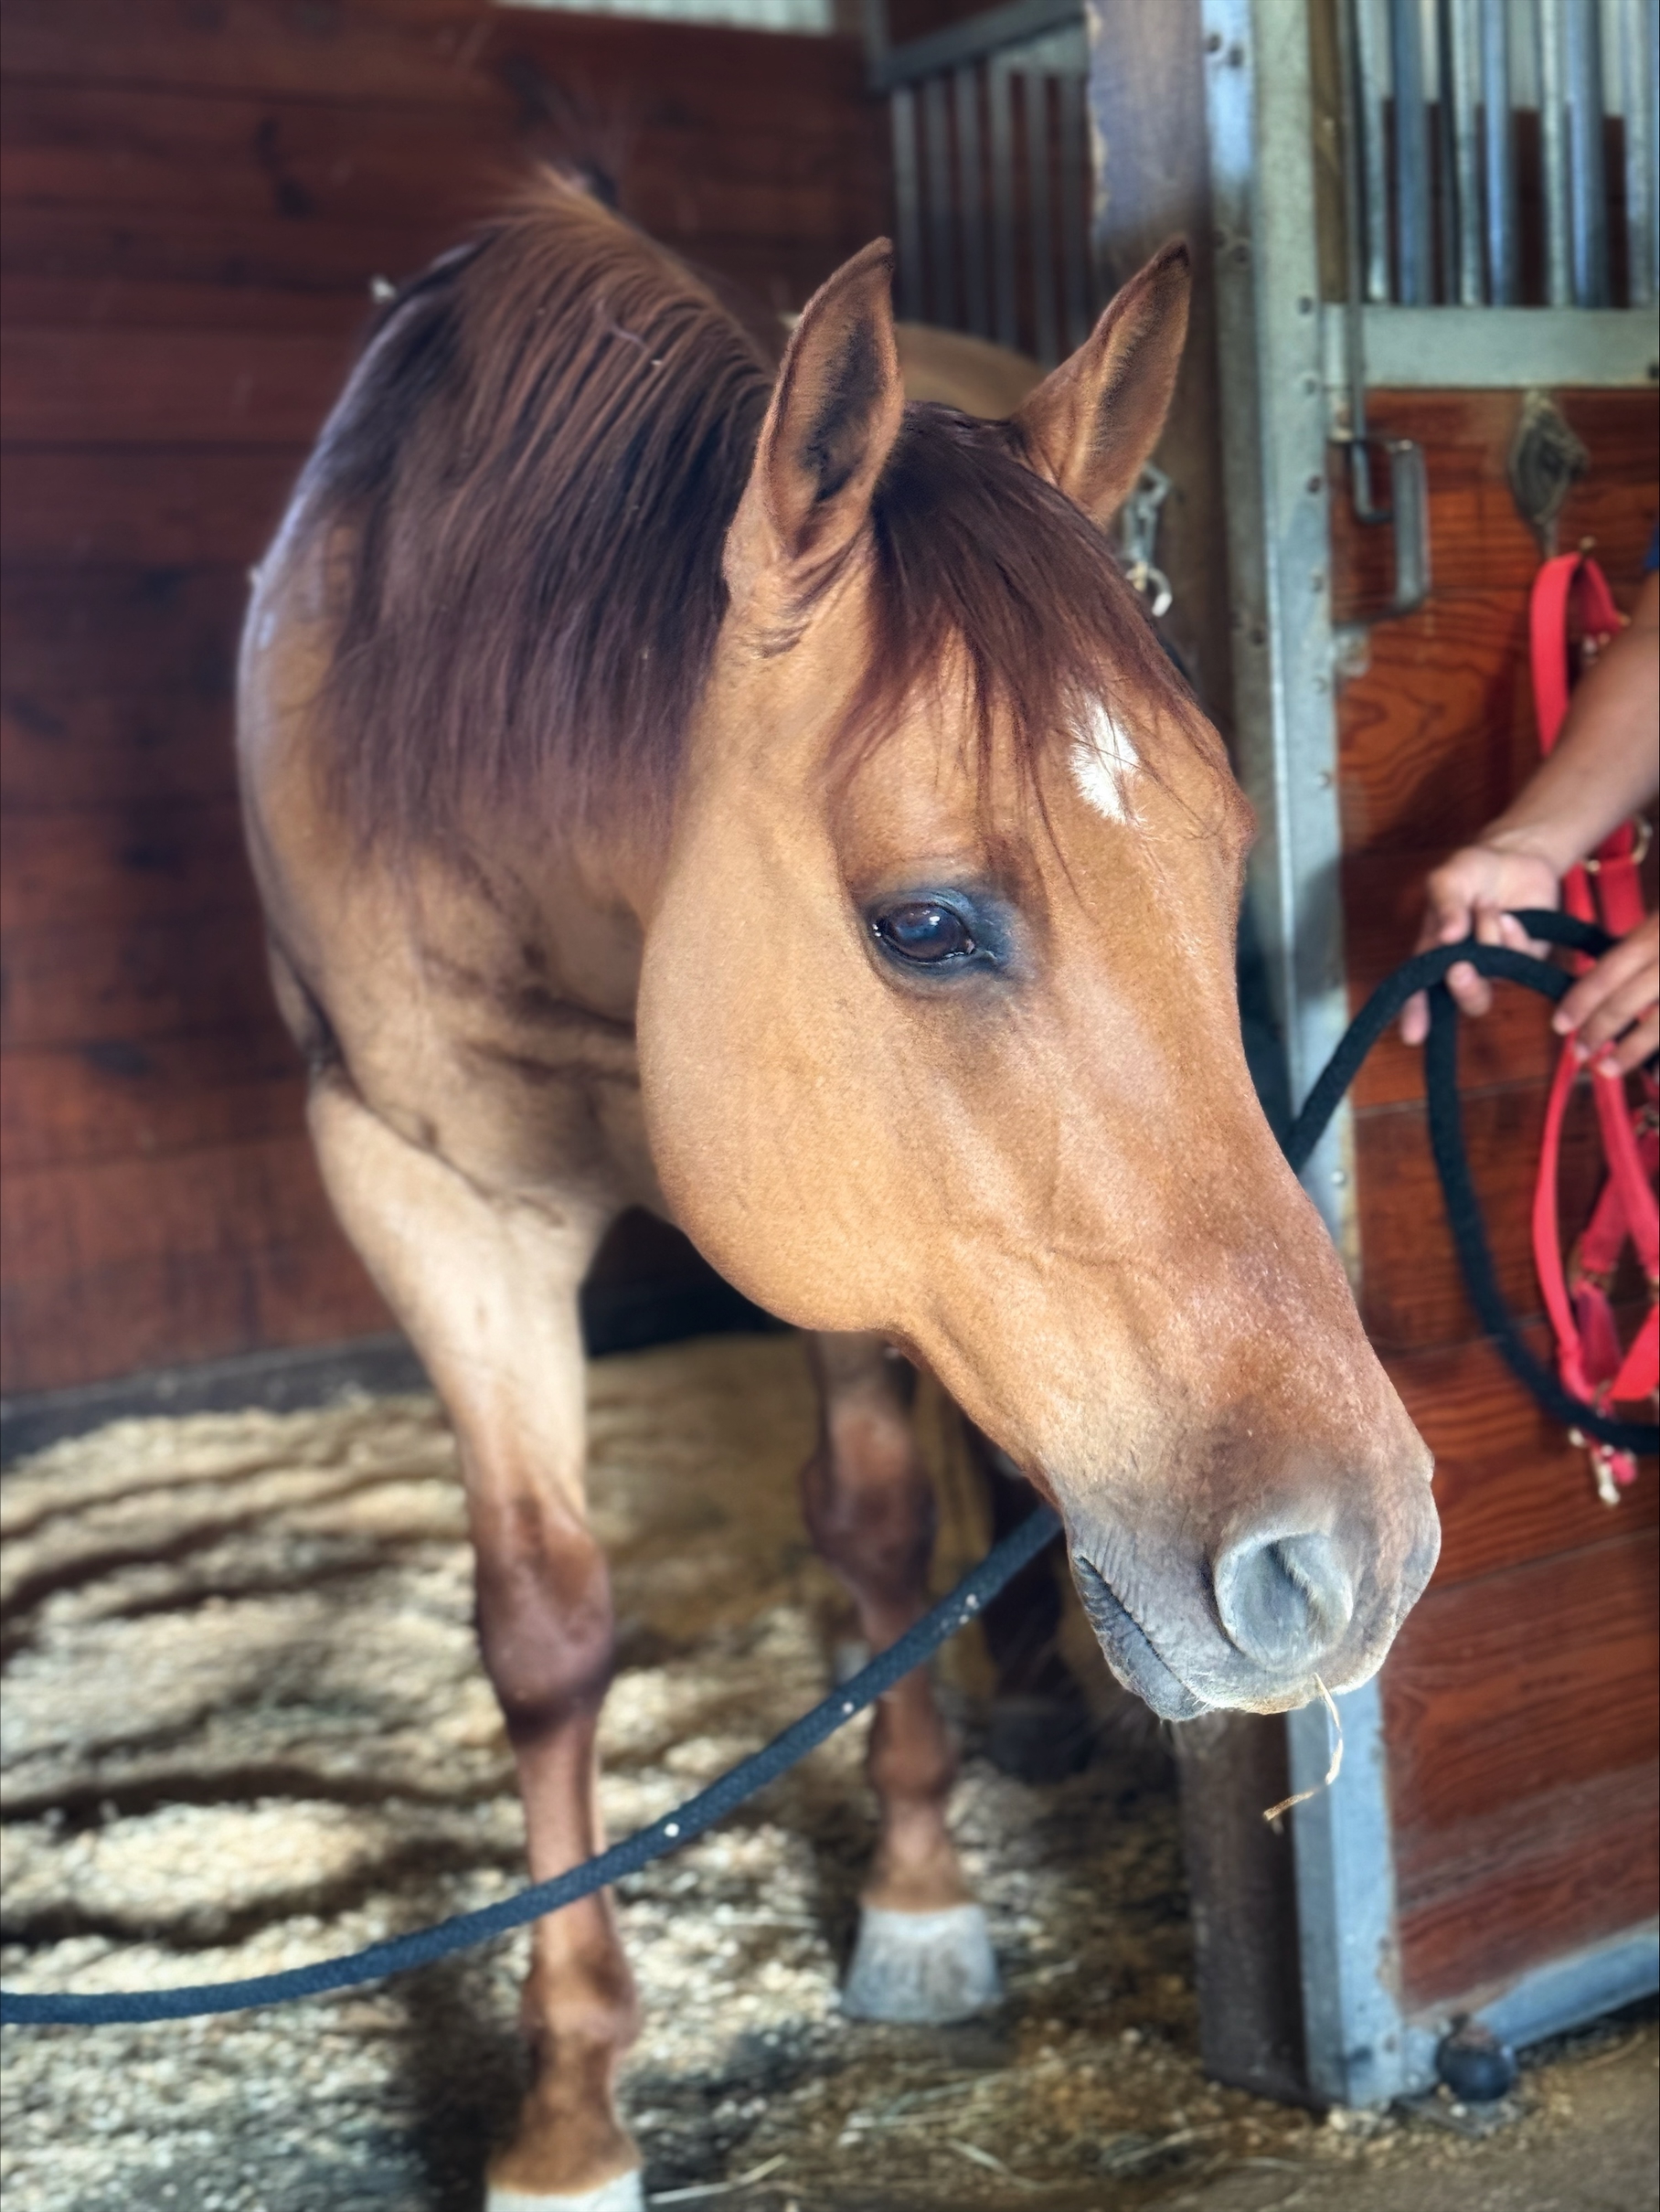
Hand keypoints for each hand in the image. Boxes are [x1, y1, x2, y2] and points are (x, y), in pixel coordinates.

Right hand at [1398, 839, 1559, 1045]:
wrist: (1517, 858)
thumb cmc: (1473, 870)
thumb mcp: (1449, 878)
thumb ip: (1445, 903)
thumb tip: (1447, 936)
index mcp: (1432, 953)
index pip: (1419, 990)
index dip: (1415, 1014)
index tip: (1414, 1036)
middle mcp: (1463, 965)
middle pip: (1463, 998)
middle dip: (1463, 987)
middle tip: (1460, 967)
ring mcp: (1497, 965)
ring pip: (1494, 978)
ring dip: (1489, 942)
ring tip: (1486, 908)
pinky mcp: (1526, 959)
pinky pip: (1521, 961)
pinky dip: (1514, 936)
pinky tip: (1509, 916)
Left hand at [1553, 909, 1659, 1076]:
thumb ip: (1637, 951)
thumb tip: (1594, 990)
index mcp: (1656, 933)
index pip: (1609, 970)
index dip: (1581, 1000)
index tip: (1560, 1025)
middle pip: (1627, 999)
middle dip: (1598, 1029)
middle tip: (1578, 1053)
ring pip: (1658, 1022)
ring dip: (1630, 1049)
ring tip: (1606, 1069)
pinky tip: (1657, 1075)